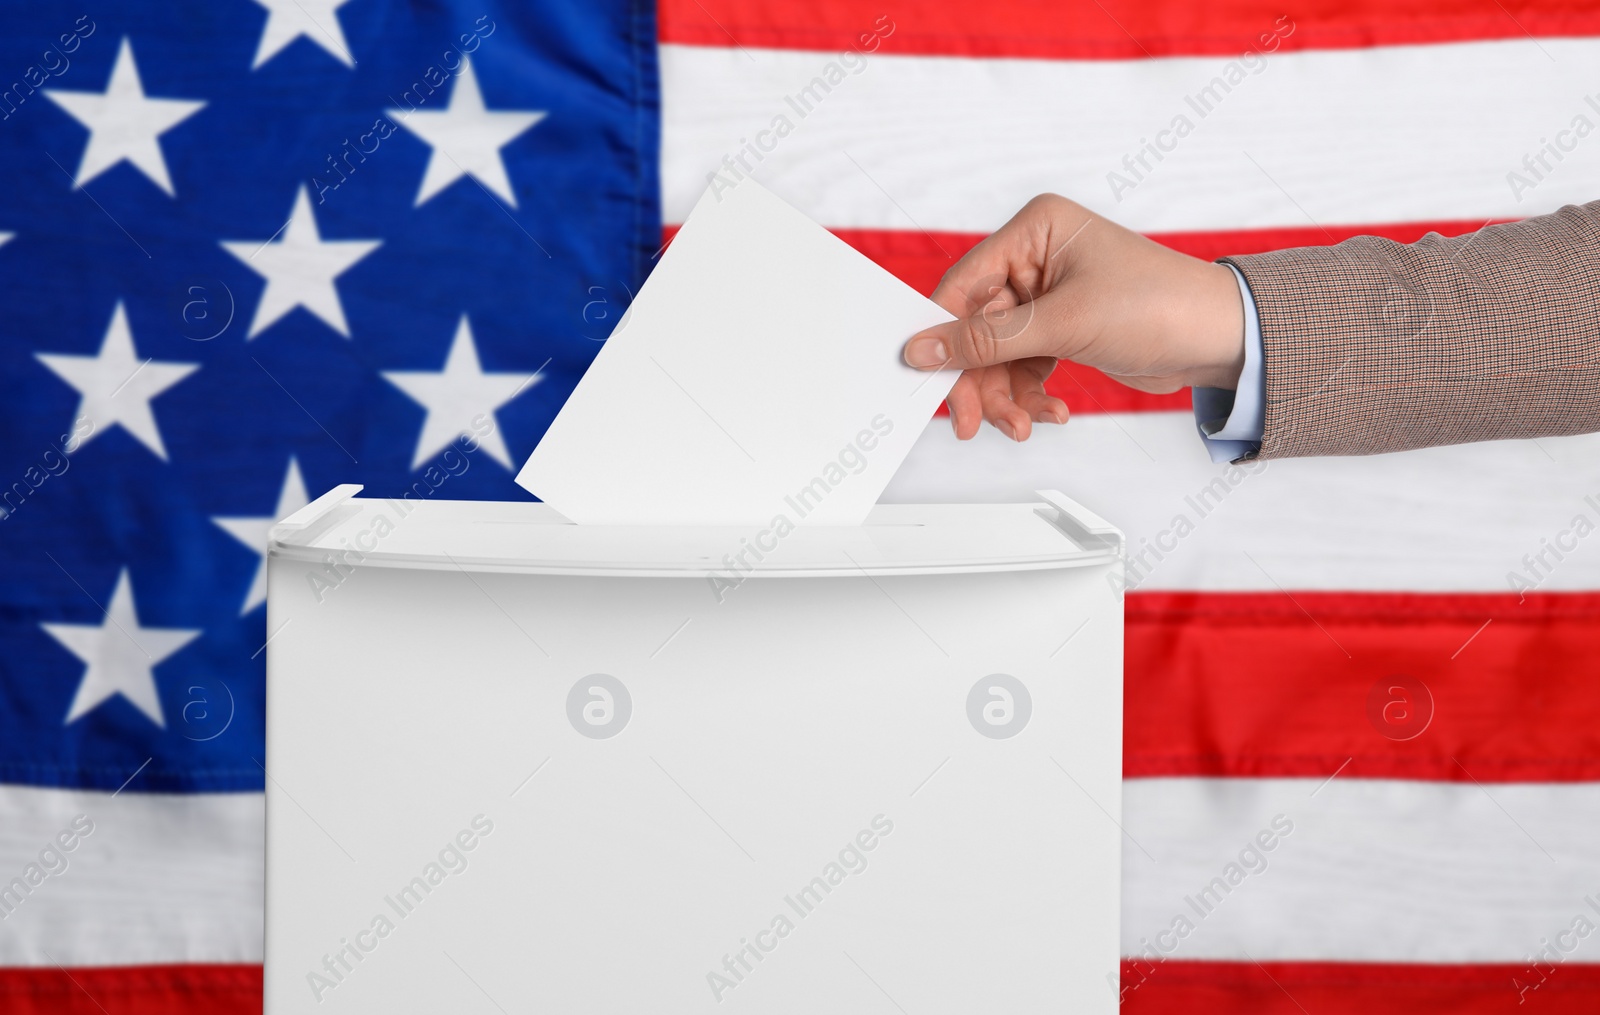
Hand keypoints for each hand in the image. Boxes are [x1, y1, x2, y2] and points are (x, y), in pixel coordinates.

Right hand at [902, 194, 1246, 440]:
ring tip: (1023, 425)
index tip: (922, 373)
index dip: (941, 332)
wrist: (1221, 339)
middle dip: (979, 379)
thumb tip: (923, 349)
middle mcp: (1038, 258)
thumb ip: (987, 341)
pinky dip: (1031, 395)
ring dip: (1006, 397)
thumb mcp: (1065, 323)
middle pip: (978, 328)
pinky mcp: (1062, 330)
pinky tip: (1051, 413)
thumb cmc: (1161, 305)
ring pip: (998, 356)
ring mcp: (1049, 297)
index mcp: (1036, 229)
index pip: (965, 284)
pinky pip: (1024, 368)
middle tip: (971, 422)